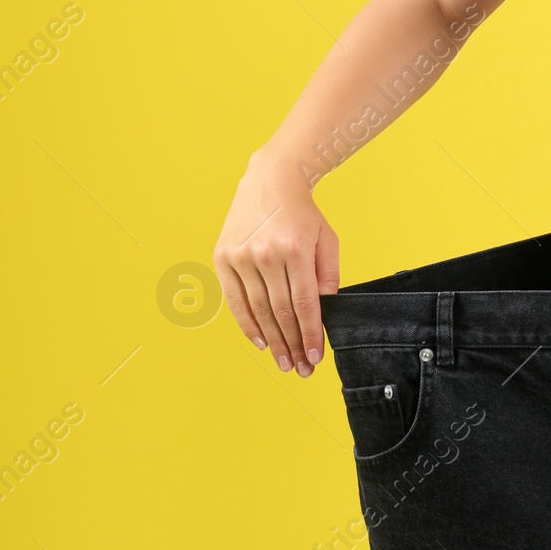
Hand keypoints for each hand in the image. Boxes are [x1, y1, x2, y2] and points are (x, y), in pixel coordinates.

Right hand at [212, 152, 340, 375]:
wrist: (270, 181)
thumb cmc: (304, 214)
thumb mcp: (327, 239)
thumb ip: (328, 276)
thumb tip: (324, 311)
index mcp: (295, 250)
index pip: (304, 303)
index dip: (309, 333)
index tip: (315, 357)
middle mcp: (265, 254)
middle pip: (280, 311)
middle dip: (292, 343)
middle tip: (300, 368)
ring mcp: (240, 256)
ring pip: (257, 309)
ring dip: (271, 340)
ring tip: (283, 361)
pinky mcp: (222, 257)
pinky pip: (235, 299)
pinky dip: (247, 323)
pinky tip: (260, 342)